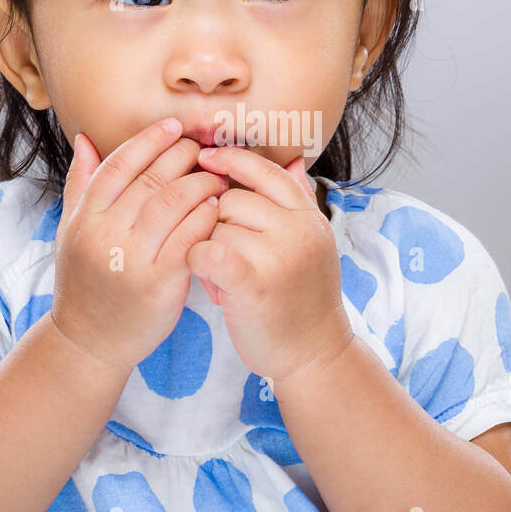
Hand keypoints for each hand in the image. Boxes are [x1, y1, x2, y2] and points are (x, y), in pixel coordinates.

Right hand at [49, 118, 228, 377]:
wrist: (89, 342)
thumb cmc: (85, 283)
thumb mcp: (72, 233)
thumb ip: (80, 185)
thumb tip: (84, 139)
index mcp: (84, 218)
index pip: (119, 164)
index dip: (149, 140)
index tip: (174, 126)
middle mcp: (104, 235)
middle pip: (149, 180)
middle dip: (181, 157)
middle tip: (202, 150)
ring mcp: (131, 260)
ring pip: (172, 204)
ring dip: (200, 184)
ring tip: (216, 178)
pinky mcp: (159, 283)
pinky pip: (189, 239)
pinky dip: (206, 218)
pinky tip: (216, 209)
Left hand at [186, 147, 354, 386]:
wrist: (314, 353)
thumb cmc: (303, 297)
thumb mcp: (312, 242)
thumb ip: (299, 201)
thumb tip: (295, 159)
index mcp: (308, 216)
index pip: (264, 171)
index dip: (230, 160)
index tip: (204, 158)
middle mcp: (297, 230)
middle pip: (229, 199)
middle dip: (216, 223)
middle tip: (225, 253)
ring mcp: (277, 256)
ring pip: (213, 226)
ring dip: (207, 247)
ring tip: (222, 276)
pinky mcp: (252, 283)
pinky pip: (205, 250)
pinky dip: (196, 261)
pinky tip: (206, 276)